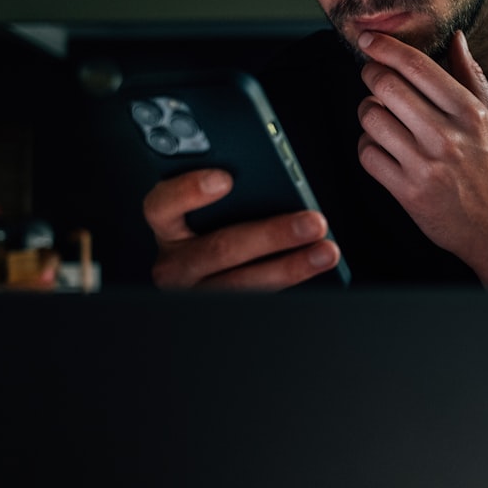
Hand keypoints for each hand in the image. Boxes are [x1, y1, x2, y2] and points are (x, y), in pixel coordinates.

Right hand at [142, 169, 340, 289]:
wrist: (213, 277)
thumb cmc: (220, 226)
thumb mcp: (216, 207)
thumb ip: (231, 189)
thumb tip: (273, 176)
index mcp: (168, 226)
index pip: (161, 205)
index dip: (189, 191)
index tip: (225, 179)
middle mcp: (175, 263)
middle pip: (220, 248)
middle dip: (272, 235)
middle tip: (313, 222)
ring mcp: (197, 292)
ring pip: (243, 284)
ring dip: (292, 266)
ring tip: (326, 251)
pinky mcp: (222, 310)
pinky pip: (258, 299)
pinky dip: (291, 283)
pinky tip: (315, 266)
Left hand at [356, 30, 487, 290]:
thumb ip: (474, 78)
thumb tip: (457, 39)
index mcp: (471, 114)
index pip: (416, 66)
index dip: (385, 47)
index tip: (370, 39)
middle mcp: (447, 137)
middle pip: (386, 86)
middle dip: (371, 74)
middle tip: (372, 75)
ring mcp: (425, 166)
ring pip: (371, 119)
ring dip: (368, 111)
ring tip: (381, 114)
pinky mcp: (408, 192)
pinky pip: (367, 155)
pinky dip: (368, 145)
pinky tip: (382, 146)